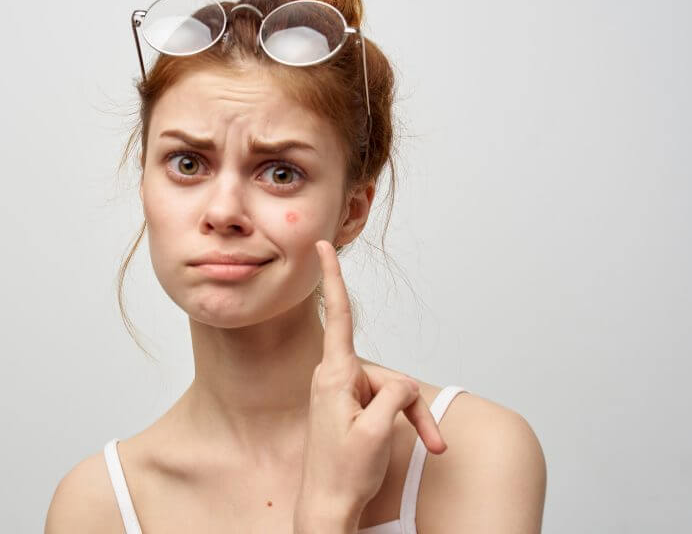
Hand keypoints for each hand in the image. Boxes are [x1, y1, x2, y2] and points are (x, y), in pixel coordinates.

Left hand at [294, 240, 447, 525]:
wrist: (327, 508)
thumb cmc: (343, 473)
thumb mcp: (375, 431)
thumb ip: (393, 395)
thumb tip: (400, 384)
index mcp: (334, 377)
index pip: (337, 317)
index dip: (333, 279)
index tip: (320, 247)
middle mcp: (336, 380)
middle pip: (389, 376)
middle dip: (414, 406)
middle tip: (435, 442)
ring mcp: (343, 395)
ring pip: (391, 392)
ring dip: (411, 419)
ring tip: (426, 447)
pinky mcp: (349, 408)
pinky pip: (383, 404)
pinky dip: (401, 422)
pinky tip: (408, 441)